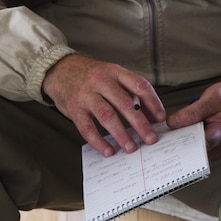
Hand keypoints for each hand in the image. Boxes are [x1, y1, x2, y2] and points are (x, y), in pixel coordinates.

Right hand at [42, 54, 165, 156]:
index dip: (153, 102)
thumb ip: (130, 92)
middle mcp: (102, 82)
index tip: (161, 118)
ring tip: (131, 148)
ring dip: (122, 134)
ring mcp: (86, 95)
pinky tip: (109, 150)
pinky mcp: (74, 108)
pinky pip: (87, 128)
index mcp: (115, 72)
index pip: (140, 85)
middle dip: (141, 123)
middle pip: (125, 103)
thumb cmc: (90, 75)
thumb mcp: (112, 75)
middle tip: (151, 139)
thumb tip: (151, 114)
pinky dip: (99, 141)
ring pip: (108, 116)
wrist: (59, 70)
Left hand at [167, 82, 220, 161]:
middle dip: (177, 143)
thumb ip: (192, 112)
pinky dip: (185, 140)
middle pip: (193, 151)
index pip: (198, 146)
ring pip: (191, 151)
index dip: (181, 144)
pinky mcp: (210, 148)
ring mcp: (214, 149)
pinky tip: (178, 132)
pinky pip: (193, 147)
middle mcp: (219, 146)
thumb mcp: (211, 98)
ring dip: (180, 141)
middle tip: (164, 135)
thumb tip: (173, 123)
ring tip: (171, 131)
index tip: (167, 140)